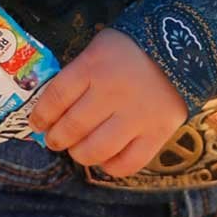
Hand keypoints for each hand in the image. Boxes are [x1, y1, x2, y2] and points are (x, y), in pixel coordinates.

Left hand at [27, 29, 188, 176]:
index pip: (56, 98)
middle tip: (55, 140)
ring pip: (95, 150)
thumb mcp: (97, 50)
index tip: (37, 124)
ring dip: (79, 154)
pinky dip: (109, 166)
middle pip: (72, 127)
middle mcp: (113, 92)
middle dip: (56, 138)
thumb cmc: (129, 51)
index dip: (41, 116)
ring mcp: (137, 115)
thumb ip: (77, 77)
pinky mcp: (157, 133)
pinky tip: (105, 157)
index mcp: (94, 66)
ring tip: (78, 149)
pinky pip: (126, 164)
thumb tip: (50, 113)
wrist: (180, 50)